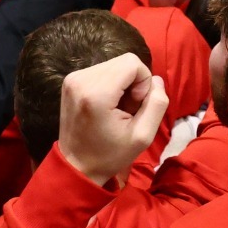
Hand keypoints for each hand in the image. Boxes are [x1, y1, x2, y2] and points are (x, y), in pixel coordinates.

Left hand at [58, 53, 170, 186]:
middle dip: (133, 83)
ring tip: (115, 110)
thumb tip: (156, 80)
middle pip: (123, 62)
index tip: (134, 108)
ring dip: (122, 84)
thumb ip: (157, 104)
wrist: (76, 165)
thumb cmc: (110, 155)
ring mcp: (72, 78)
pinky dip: (110, 84)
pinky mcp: (70, 80)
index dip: (143, 83)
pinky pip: (102, 70)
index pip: (132, 63)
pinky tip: (105, 106)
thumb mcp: (143, 136)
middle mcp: (81, 79)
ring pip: (114, 65)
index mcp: (96, 93)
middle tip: (126, 110)